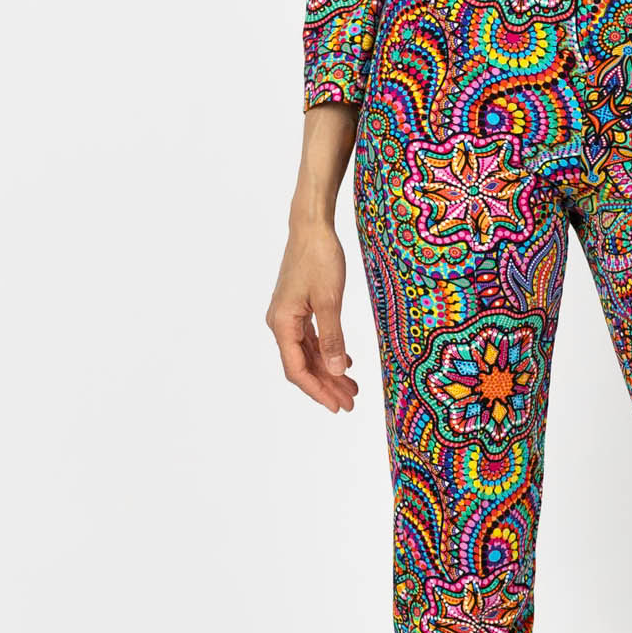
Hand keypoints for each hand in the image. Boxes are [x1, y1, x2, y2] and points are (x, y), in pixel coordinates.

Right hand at [267, 221, 356, 412]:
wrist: (311, 227)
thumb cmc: (319, 258)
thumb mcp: (330, 301)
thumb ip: (333, 338)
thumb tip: (337, 371)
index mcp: (282, 323)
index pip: (296, 369)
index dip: (317, 391)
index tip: (338, 406)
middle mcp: (280, 323)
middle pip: (302, 365)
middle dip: (326, 385)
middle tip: (350, 403)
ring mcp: (288, 315)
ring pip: (308, 353)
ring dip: (329, 370)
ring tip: (352, 388)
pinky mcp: (298, 307)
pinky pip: (311, 339)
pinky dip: (327, 352)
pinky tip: (345, 362)